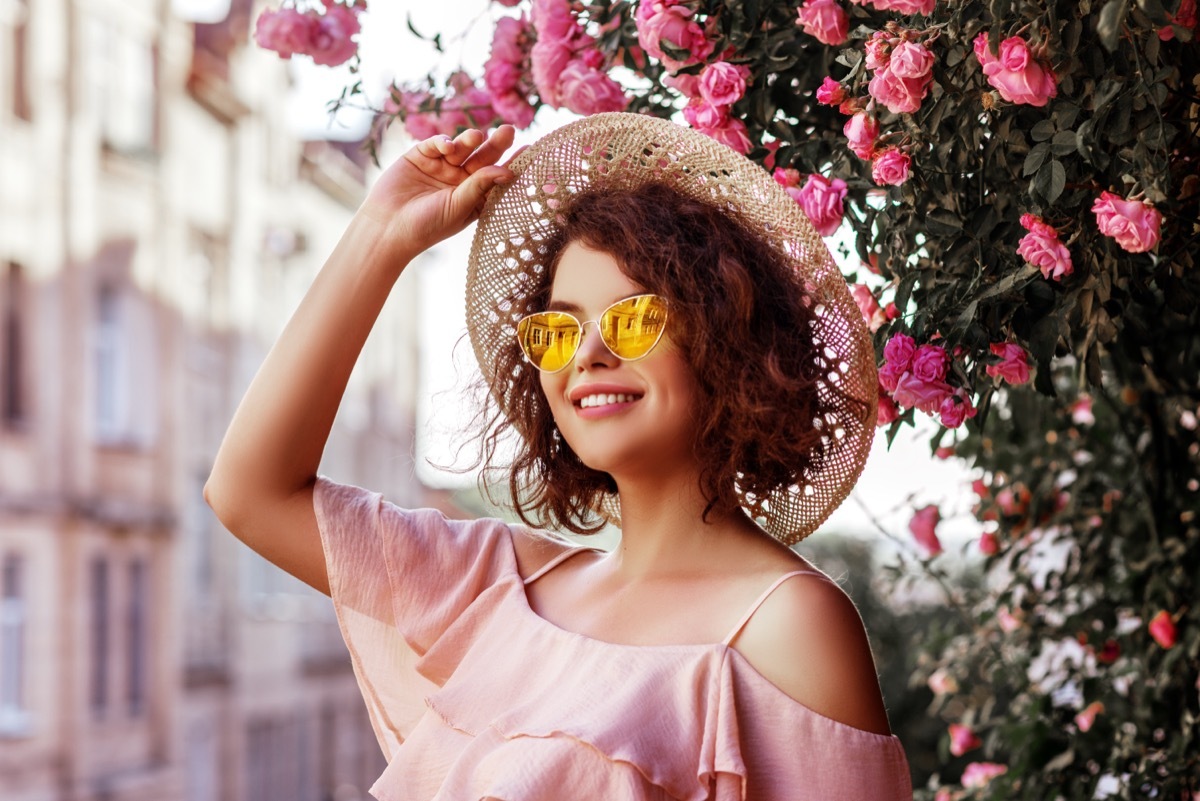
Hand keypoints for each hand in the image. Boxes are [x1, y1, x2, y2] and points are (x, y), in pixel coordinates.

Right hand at [360, 126, 521, 259]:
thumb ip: (480, 186)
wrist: (388, 228)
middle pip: (482, 157)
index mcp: (474, 196)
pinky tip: (447, 146)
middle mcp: (459, 180)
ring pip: (461, 148)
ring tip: (476, 136)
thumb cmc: (428, 226)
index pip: (496, 176)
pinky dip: (443, 141)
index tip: (530, 150)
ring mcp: (440, 166)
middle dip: (495, 144)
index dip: (512, 163)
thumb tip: (507, 171)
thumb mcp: (459, 207)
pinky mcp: (420, 156)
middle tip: (509, 130)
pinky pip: (436, 144)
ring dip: (469, 140)